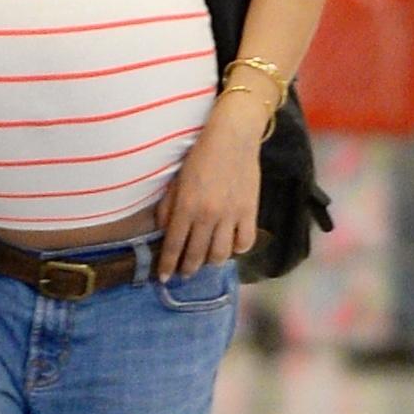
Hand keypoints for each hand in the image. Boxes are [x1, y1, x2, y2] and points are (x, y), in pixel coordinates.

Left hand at [155, 97, 261, 279]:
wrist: (233, 134)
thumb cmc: (200, 153)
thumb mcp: (176, 178)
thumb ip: (168, 206)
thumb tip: (163, 230)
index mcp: (186, 205)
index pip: (174, 246)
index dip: (167, 265)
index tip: (164, 278)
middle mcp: (208, 215)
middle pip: (196, 255)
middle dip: (187, 269)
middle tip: (183, 274)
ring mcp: (231, 215)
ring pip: (220, 254)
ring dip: (210, 261)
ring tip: (205, 259)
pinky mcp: (250, 211)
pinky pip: (244, 243)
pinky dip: (236, 249)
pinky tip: (229, 245)